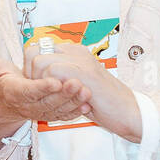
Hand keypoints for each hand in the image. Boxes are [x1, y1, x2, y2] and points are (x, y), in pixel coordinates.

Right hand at [0, 57, 91, 153]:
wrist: (4, 102)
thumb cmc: (0, 81)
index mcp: (15, 92)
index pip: (29, 91)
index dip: (42, 87)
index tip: (56, 81)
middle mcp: (28, 105)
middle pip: (47, 102)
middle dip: (64, 95)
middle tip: (78, 84)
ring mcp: (39, 111)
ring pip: (58, 110)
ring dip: (73, 103)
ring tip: (87, 92)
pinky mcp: (49, 114)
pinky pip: (63, 115)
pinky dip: (76, 111)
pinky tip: (89, 104)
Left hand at [22, 41, 141, 142]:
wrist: (129, 111)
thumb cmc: (105, 102)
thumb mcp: (79, 85)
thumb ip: (64, 77)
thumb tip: (40, 79)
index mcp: (75, 52)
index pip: (38, 48)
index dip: (31, 68)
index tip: (37, 84)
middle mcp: (76, 52)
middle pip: (34, 52)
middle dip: (30, 75)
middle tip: (41, 92)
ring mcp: (80, 60)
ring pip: (40, 61)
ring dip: (38, 82)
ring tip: (51, 96)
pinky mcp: (83, 73)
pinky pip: (53, 72)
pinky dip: (50, 87)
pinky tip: (60, 98)